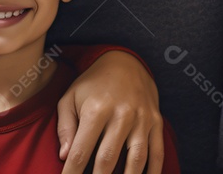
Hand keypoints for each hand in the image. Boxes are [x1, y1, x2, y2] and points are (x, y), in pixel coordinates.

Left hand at [56, 50, 164, 173]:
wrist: (124, 61)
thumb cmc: (91, 84)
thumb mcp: (70, 98)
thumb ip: (65, 127)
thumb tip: (65, 156)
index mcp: (95, 110)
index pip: (81, 151)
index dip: (73, 173)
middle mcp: (120, 115)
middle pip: (108, 160)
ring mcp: (141, 119)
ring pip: (136, 160)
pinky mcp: (156, 122)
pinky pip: (157, 152)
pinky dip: (152, 171)